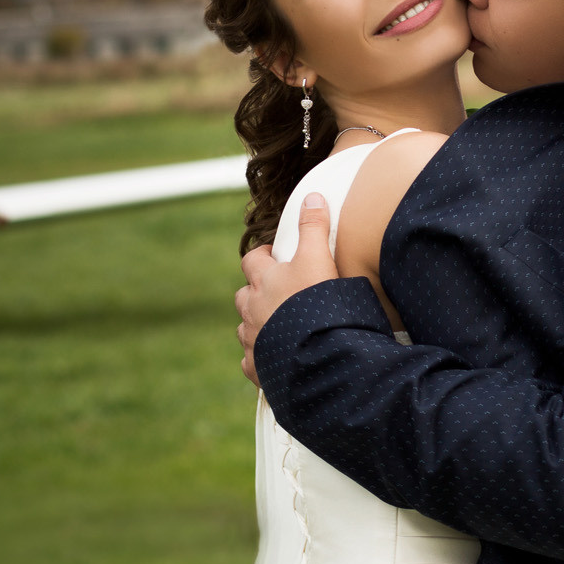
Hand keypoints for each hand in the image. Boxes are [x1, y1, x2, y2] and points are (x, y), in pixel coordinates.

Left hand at [235, 193, 338, 385]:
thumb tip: (312, 196)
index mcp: (264, 281)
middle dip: (256, 292)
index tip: (275, 255)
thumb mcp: (319, 259)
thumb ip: (315, 227)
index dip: (263, 255)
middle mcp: (252, 309)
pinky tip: (275, 359)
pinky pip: (251, 361)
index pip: (253, 259)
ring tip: (278, 326)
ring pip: (246, 327)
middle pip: (244, 295)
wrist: (317, 356)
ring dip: (257, 324)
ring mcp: (252, 340)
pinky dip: (260, 357)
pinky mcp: (258, 367)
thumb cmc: (317, 304)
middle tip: (278, 293)